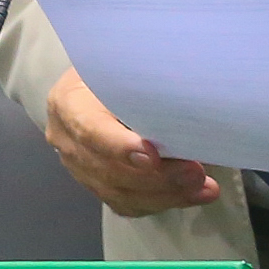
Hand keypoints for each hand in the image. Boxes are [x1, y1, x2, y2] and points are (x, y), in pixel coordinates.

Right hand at [46, 68, 219, 216]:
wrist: (99, 82)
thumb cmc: (116, 69)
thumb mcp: (122, 64)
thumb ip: (142, 83)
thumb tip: (185, 95)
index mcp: (68, 102)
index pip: (89, 130)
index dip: (120, 146)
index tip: (153, 155)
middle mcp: (66, 139)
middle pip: (108, 169)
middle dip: (156, 176)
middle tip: (196, 173)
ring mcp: (78, 167)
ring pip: (119, 193)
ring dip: (165, 194)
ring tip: (203, 188)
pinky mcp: (95, 184)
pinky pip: (126, 204)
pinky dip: (161, 202)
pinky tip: (190, 196)